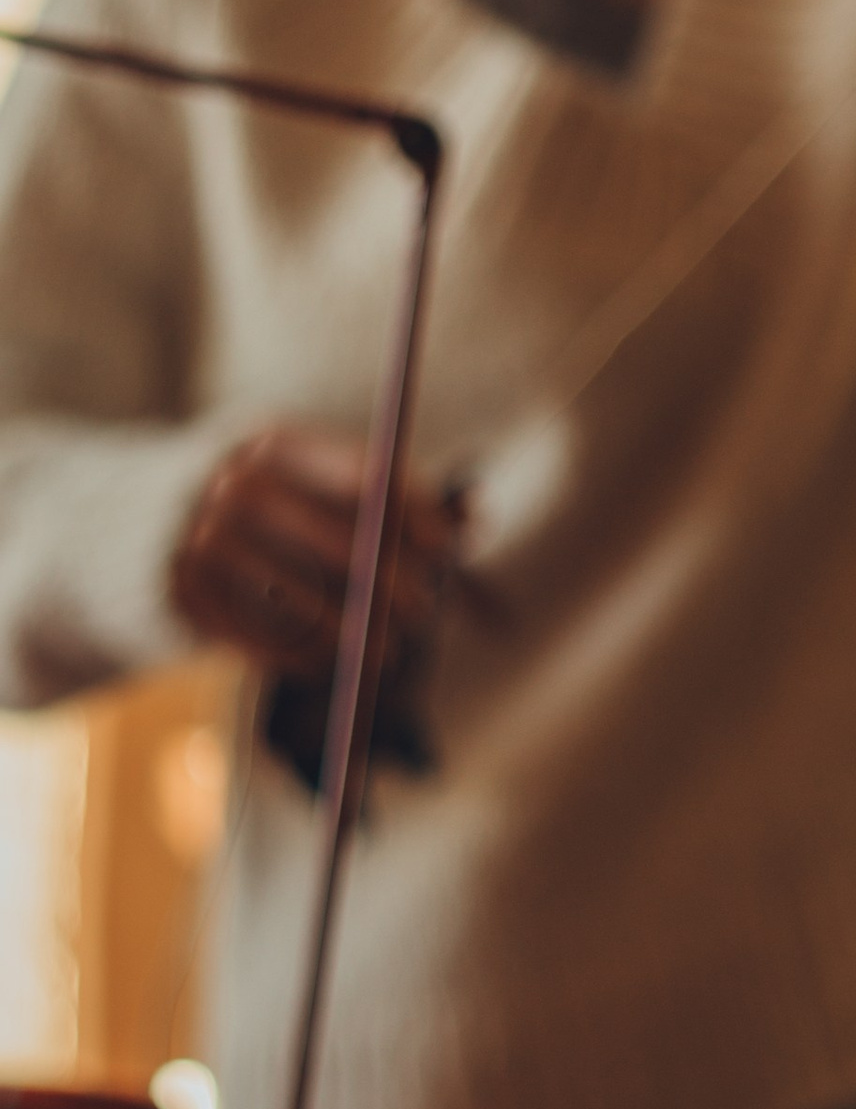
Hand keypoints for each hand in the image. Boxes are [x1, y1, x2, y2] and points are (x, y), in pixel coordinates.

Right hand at [171, 425, 464, 679]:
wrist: (124, 530)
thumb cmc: (253, 510)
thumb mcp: (303, 482)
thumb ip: (384, 500)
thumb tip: (479, 519)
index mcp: (274, 444)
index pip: (368, 478)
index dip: (418, 519)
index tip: (448, 552)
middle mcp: (235, 485)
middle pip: (346, 545)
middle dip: (397, 588)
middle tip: (424, 616)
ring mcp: (203, 538)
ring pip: (311, 601)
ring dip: (360, 636)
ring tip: (387, 653)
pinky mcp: (183, 594)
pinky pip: (266, 638)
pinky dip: (309, 658)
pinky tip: (330, 664)